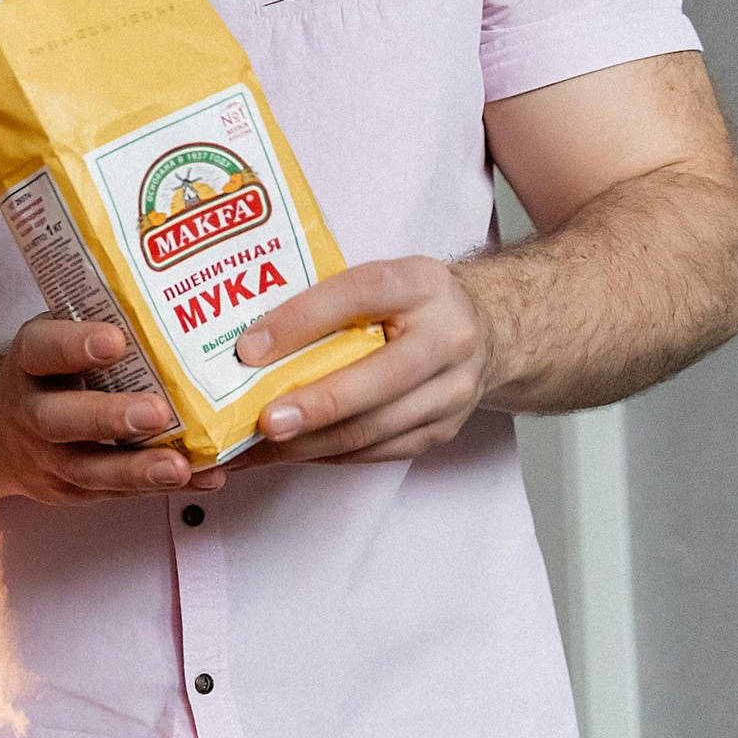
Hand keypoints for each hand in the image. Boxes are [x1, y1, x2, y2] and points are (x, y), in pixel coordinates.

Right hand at [0, 318, 224, 503]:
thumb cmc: (44, 374)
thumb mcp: (52, 339)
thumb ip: (95, 323)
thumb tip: (176, 293)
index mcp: (27, 364)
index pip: (40, 350)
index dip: (74, 345)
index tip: (114, 340)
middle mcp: (30, 413)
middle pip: (58, 419)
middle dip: (107, 417)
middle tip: (156, 411)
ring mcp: (47, 459)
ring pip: (87, 470)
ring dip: (137, 469)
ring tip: (182, 466)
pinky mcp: (70, 492)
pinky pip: (115, 494)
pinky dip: (159, 488)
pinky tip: (202, 478)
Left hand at [231, 255, 490, 463]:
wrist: (487, 330)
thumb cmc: (414, 306)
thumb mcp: (382, 282)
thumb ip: (328, 302)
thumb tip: (250, 344)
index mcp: (422, 285)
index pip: (360, 294)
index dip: (302, 321)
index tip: (250, 347)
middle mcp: (447, 338)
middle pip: (378, 380)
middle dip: (316, 406)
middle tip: (264, 422)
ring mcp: (451, 391)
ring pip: (373, 428)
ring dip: (308, 444)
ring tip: (254, 449)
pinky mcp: (441, 430)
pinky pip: (375, 451)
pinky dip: (324, 455)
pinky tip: (284, 454)